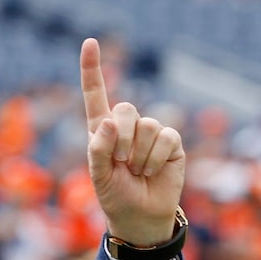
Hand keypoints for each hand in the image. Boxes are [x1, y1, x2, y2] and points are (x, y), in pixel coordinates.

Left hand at [80, 37, 184, 246]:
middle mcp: (127, 127)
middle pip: (125, 109)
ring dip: (139, 154)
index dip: (93, 69)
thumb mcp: (99, 176)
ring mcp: (150, 133)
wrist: (140, 216)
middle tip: (121, 163)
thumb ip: (99, 149)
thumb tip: (109, 122)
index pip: (96, 95)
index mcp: (102, 130)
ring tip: (136, 171)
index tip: (89, 43)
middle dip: (121, 139)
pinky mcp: (171, 143)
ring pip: (147, 125)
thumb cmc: (114, 195)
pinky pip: (166, 138)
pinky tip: (152, 172)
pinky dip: (155, 159)